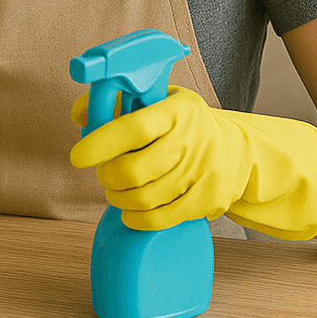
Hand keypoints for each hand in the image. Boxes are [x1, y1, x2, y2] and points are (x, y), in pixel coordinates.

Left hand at [70, 87, 316, 238]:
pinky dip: (135, 218)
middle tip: (103, 172)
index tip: (78, 155)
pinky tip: (129, 209)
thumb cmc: (184, 123)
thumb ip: (116, 102)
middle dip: (107, 175)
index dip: (101, 143)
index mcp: (175, 111)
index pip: (133, 128)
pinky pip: (159, 219)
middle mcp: (190, 141)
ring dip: (117, 197)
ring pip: (143, 198)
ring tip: (115, 188)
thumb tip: (81, 117)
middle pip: (134, 171)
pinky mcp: (206, 202)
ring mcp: (201, 174)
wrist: (238, 151)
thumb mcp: (158, 99)